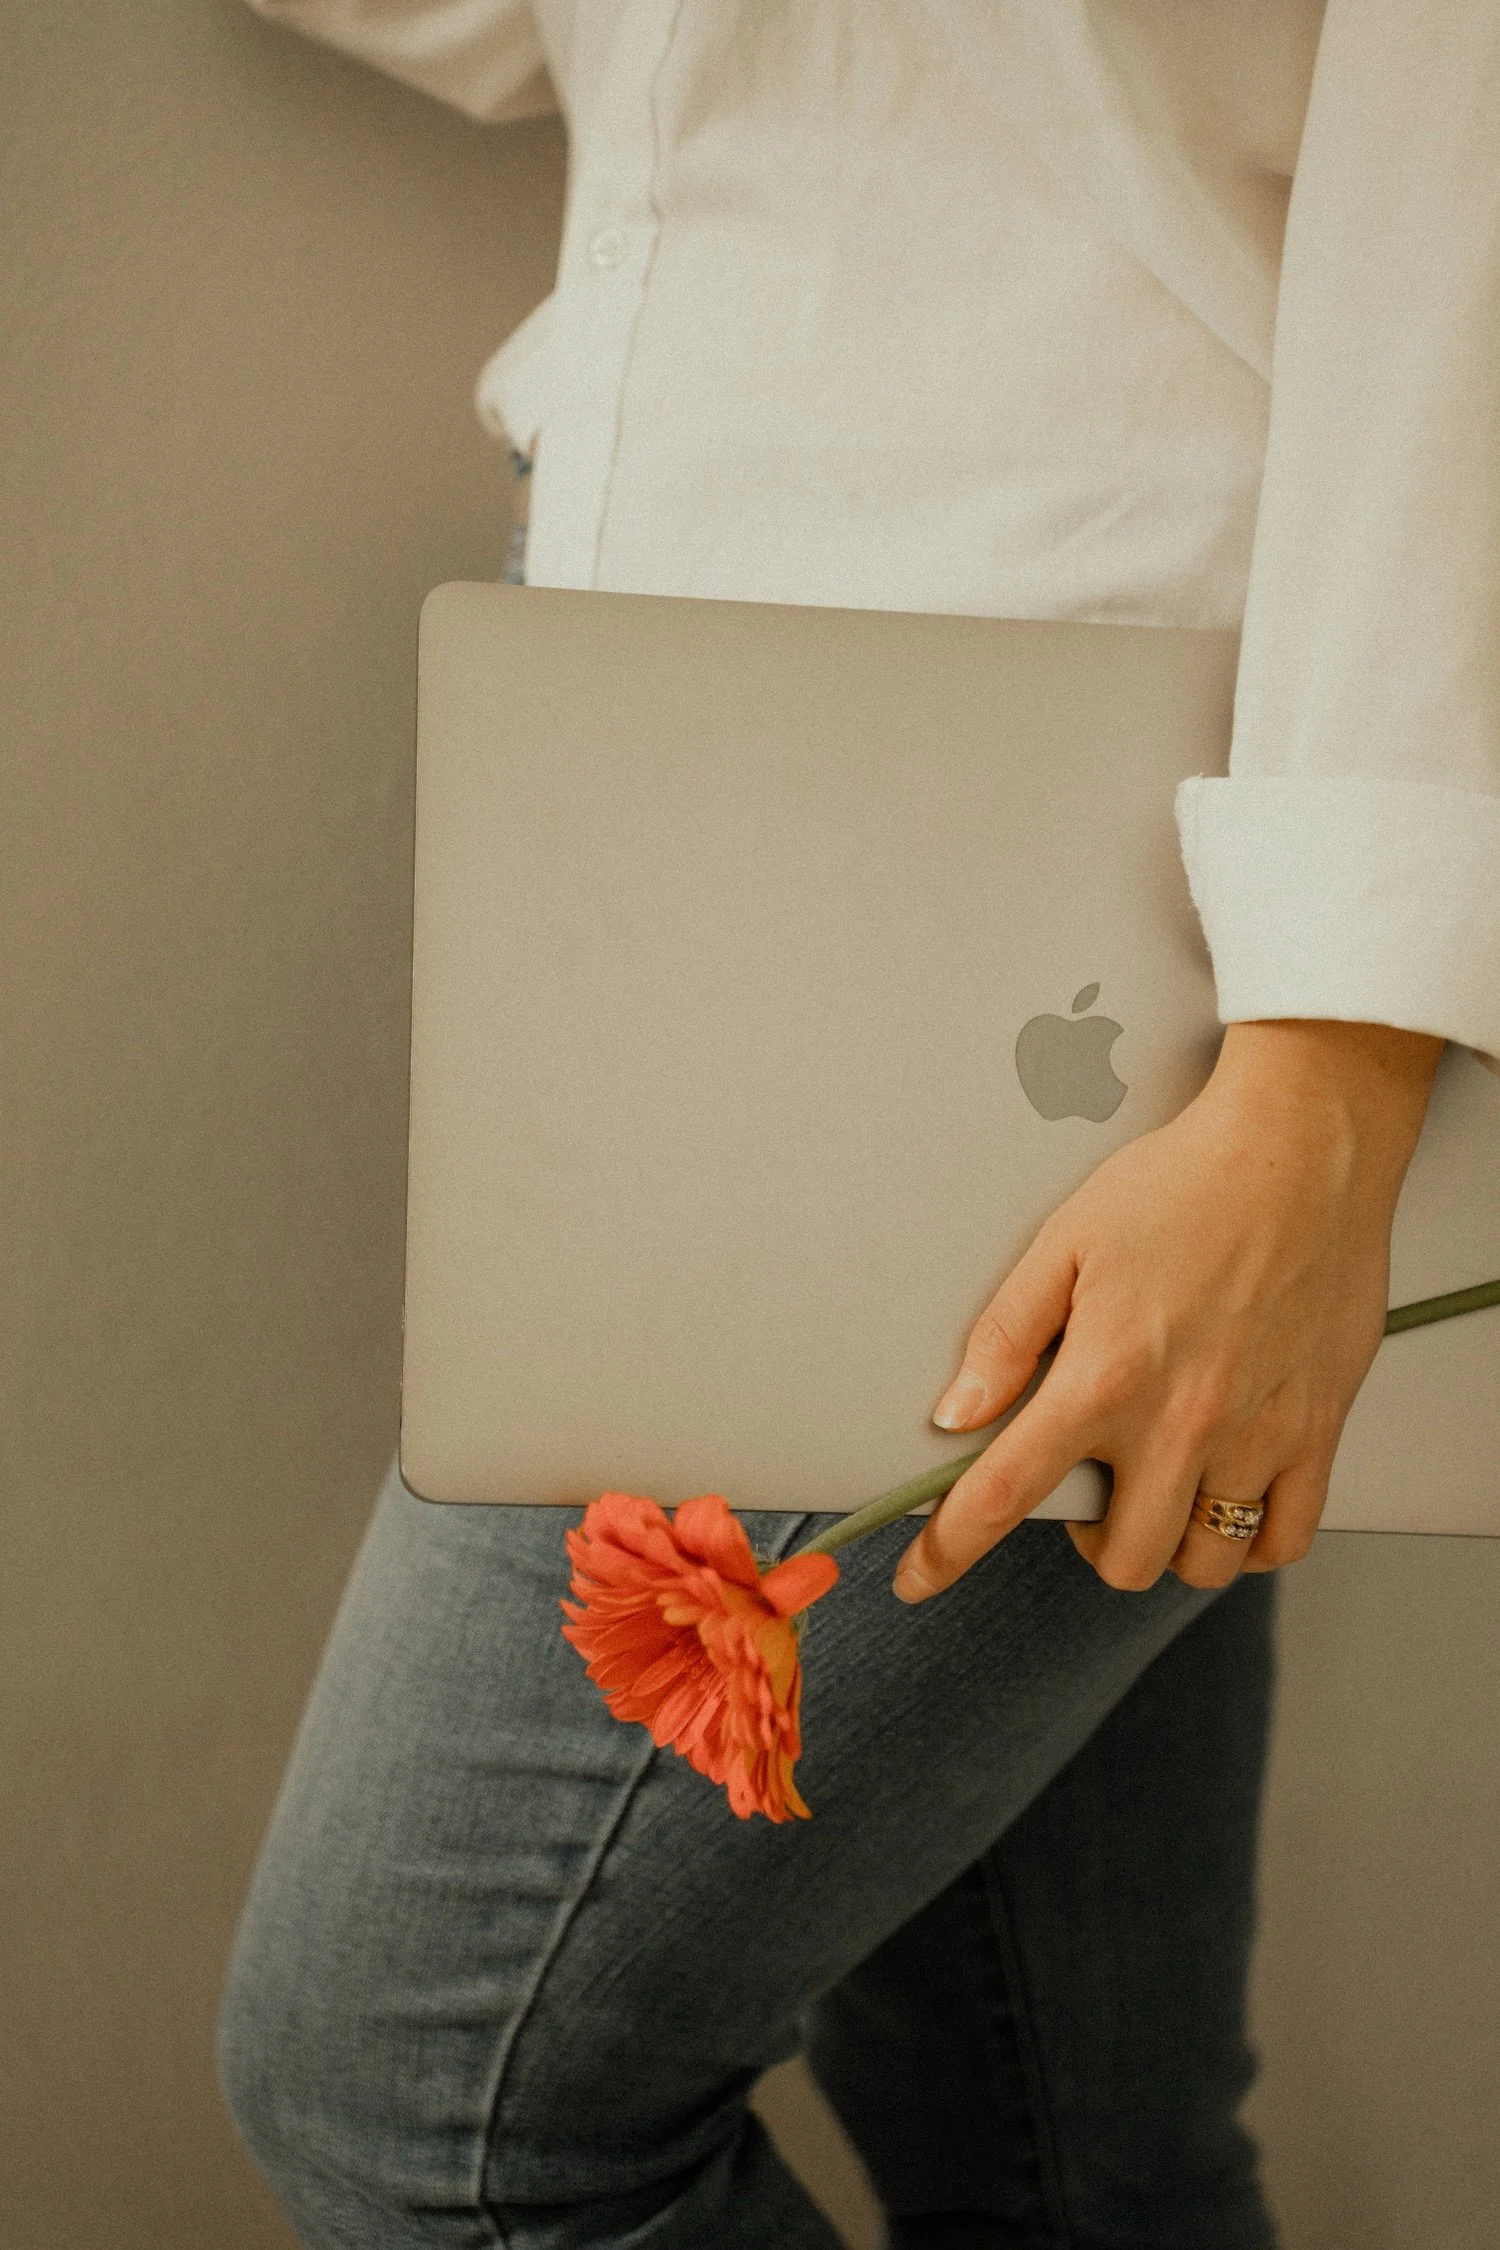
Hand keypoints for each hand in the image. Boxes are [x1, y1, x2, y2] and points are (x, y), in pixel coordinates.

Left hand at [894, 1020, 1441, 1599]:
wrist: (1303, 1150)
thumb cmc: (1185, 1183)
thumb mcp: (1065, 1242)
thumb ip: (1006, 1337)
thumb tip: (957, 1412)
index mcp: (1105, 1376)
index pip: (1005, 1494)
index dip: (948, 1551)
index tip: (920, 1579)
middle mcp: (1181, 1421)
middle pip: (1120, 1558)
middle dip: (1086, 1544)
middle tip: (1086, 1494)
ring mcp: (1256, 1434)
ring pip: (1202, 1560)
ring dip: (1166, 1545)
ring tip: (1156, 1495)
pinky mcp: (1318, 1429)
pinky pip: (1284, 1537)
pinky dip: (1250, 1540)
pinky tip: (1227, 1501)